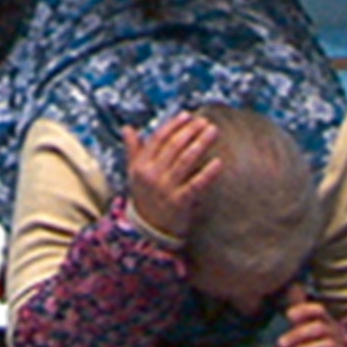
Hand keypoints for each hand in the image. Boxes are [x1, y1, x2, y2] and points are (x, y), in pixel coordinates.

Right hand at [120, 113, 223, 244]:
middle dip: (191, 131)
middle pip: (174, 147)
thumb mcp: (135, 173)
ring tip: (213, 131)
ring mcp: (166, 189)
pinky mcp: (180, 202)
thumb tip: (127, 128)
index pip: (158, 139)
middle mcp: (152, 175)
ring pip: (185, 161)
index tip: (188, 116)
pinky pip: (196, 184)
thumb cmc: (144, 196)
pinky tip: (218, 162)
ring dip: (201, 143)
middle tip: (205, 122)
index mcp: (141, 165)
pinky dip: (208, 173)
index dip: (174, 125)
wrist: (148, 230)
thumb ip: (133, 150)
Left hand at [269, 290, 346, 346]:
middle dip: (299, 334)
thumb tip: (293, 284)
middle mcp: (335, 338)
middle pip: (321, 328)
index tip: (288, 315)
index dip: (305, 310)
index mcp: (326, 325)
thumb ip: (301, 311)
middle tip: (280, 344)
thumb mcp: (307, 332)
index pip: (319, 311)